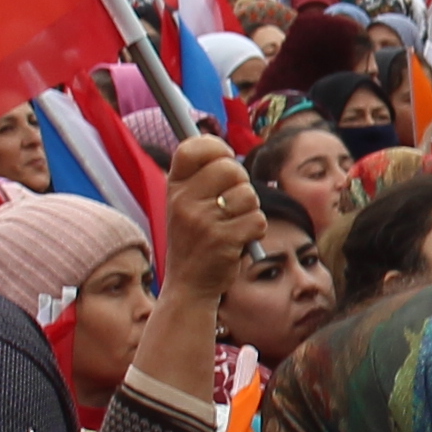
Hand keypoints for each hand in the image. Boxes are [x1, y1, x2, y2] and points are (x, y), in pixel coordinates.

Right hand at [152, 133, 257, 295]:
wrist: (189, 285)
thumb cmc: (195, 240)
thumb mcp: (185, 206)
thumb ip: (201, 178)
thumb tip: (224, 150)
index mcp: (174, 188)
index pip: (192, 148)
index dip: (215, 146)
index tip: (224, 156)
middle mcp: (184, 202)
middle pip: (230, 168)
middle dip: (241, 182)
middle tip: (233, 200)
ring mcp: (203, 221)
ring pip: (248, 195)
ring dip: (249, 210)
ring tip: (233, 225)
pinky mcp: (224, 241)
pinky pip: (257, 219)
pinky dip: (255, 230)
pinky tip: (240, 240)